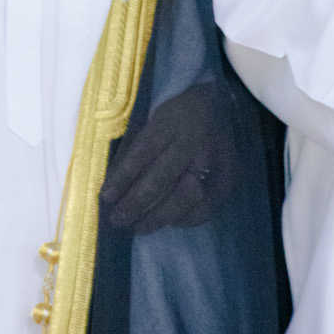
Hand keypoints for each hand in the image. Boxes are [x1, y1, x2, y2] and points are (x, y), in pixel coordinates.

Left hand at [99, 80, 238, 232]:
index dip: (123, 177)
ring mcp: (213, 161)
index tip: (106, 197)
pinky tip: (167, 222)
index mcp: (171, 121)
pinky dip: (183, 219)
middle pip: (162, 177)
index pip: (143, 152)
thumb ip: (137, 147)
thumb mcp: (154, 119)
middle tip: (118, 220)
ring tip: (137, 227)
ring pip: (184, 197)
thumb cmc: (178, 115)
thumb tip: (114, 183)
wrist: (221, 106)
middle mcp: (194, 141)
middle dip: (137, 203)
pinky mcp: (227, 178)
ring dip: (158, 217)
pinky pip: (204, 207)